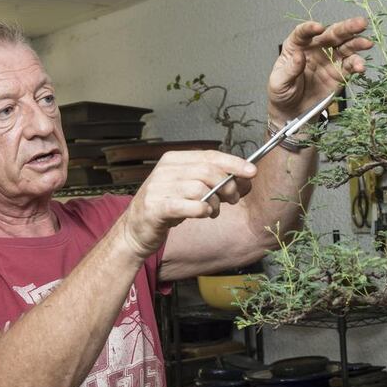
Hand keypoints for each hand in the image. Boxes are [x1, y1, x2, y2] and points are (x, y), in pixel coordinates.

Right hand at [122, 150, 255, 257]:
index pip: (209, 155)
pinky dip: (202, 210)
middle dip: (227, 186)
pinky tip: (203, 214)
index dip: (233, 163)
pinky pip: (189, 206)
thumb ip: (211, 181)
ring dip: (215, 202)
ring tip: (213, 211)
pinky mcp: (156, 208)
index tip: (252, 171)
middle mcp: (165, 170)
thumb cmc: (165, 208)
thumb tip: (244, 179)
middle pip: (208, 171)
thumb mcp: (187, 189)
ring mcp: (158, 188)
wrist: (134, 231)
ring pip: (201, 189)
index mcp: (173, 160)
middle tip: (232, 199)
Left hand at [268, 18, 371, 120]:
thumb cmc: (282, 93)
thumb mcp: (279, 82)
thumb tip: (299, 56)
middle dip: (346, 28)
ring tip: (366, 43)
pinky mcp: (338, 73)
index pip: (304, 32)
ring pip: (345, 46)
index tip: (319, 28)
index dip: (311, 28)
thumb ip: (290, 69)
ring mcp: (329, 59)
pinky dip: (357, 65)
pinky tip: (361, 66)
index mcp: (297, 46)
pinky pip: (350, 66)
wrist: (293, 111)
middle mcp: (316, 48)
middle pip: (331, 34)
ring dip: (357, 43)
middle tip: (359, 23)